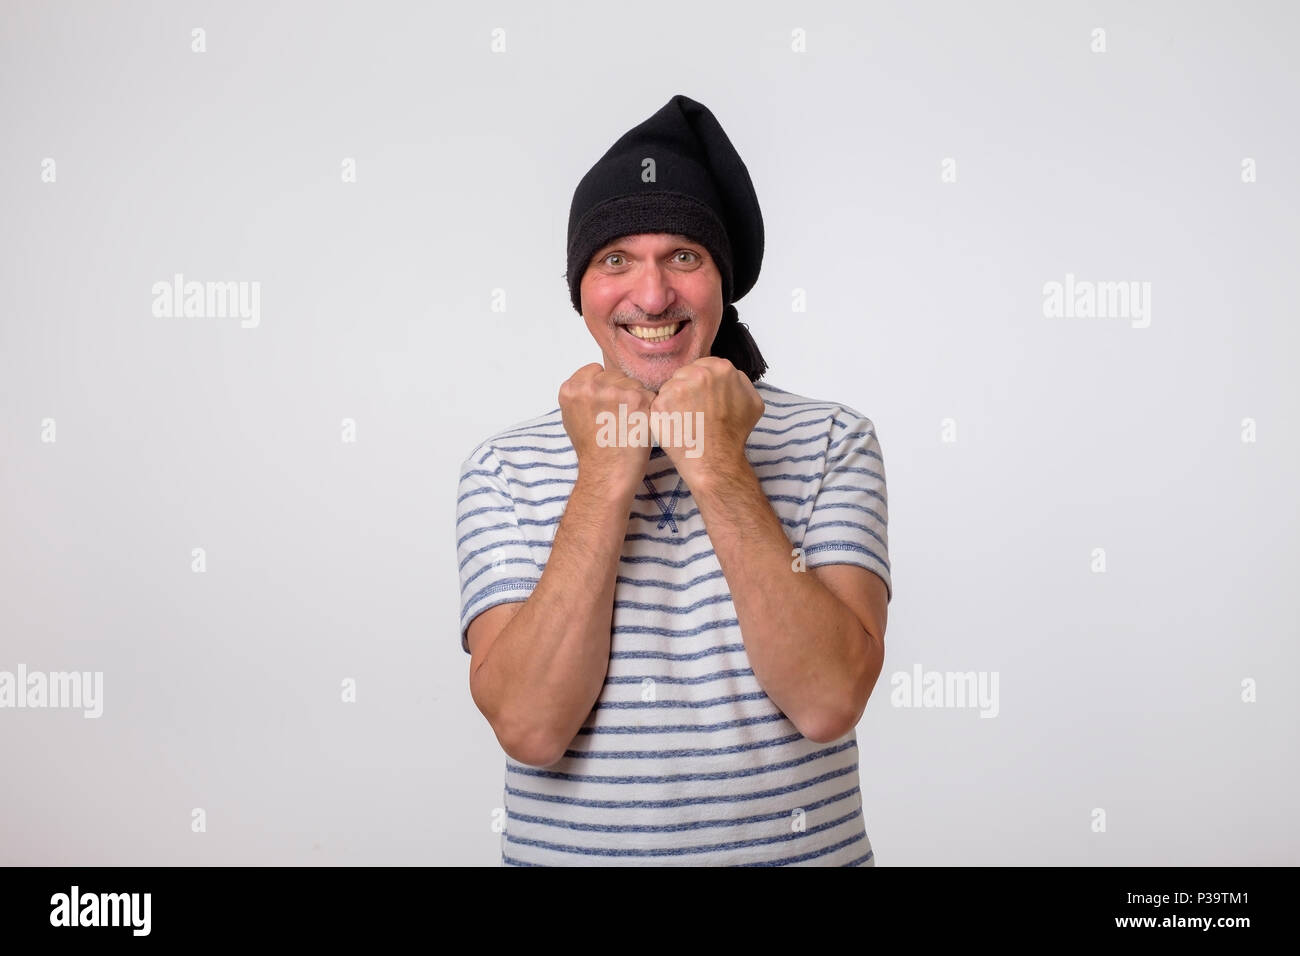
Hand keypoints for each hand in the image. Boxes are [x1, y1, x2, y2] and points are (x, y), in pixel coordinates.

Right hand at [558, 363, 656, 494]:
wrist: (606, 472)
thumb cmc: (592, 450)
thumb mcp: (572, 417)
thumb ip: (581, 394)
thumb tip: (595, 379)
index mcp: (571, 389)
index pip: (596, 370)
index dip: (605, 386)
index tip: (606, 405)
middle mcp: (590, 386)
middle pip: (616, 375)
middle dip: (621, 392)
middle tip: (617, 418)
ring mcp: (614, 391)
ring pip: (634, 383)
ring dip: (636, 399)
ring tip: (628, 422)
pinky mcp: (636, 399)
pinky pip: (650, 394)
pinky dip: (649, 409)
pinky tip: (639, 425)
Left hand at [648, 356, 763, 490]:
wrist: (716, 460)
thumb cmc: (733, 435)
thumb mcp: (753, 402)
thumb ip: (740, 382)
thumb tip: (730, 376)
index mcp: (722, 368)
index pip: (703, 366)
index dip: (701, 384)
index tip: (703, 399)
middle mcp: (698, 373)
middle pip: (684, 374)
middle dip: (687, 390)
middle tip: (694, 412)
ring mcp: (677, 387)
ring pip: (669, 387)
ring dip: (674, 401)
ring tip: (685, 420)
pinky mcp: (660, 403)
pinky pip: (658, 403)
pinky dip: (664, 414)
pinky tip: (675, 425)